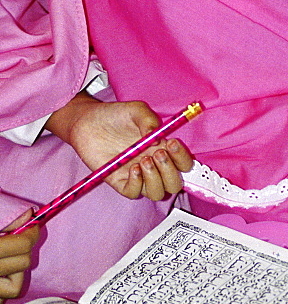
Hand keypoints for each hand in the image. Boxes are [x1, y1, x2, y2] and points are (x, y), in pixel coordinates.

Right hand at [0, 210, 39, 301]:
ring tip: (3, 260)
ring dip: (14, 272)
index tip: (31, 226)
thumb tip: (28, 215)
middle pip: (24, 263)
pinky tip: (0, 276)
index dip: (31, 233)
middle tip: (15, 242)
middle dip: (23, 251)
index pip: (23, 245)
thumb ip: (6, 220)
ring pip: (16, 287)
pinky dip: (4, 290)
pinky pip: (3, 300)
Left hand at [45, 94, 193, 200]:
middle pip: (173, 183)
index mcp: (162, 148)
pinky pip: (134, 193)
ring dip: (155, 179)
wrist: (88, 121)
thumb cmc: (114, 115)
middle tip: (157, 154)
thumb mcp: (136, 110)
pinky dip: (137, 184)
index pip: (184, 164)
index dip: (183, 159)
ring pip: (157, 193)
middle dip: (170, 171)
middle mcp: (152, 164)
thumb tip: (158, 138)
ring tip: (143, 160)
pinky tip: (132, 167)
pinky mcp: (119, 181)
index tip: (172, 144)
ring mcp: (136, 175)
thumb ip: (149, 120)